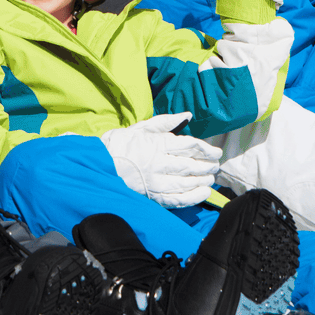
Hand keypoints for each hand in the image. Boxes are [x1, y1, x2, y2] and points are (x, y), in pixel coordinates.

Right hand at [99, 112, 221, 207]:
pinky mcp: (151, 196)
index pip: (189, 146)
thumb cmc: (120, 144)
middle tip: (215, 166)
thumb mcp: (141, 128)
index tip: (215, 152)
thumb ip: (165, 122)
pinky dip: (192, 198)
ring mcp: (155, 182)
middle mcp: (158, 164)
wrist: (99, 166)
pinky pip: (177, 200)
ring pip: (186, 183)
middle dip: (207, 166)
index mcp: (156, 144)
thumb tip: (187, 115)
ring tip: (210, 178)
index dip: (206, 150)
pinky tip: (202, 193)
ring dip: (202, 181)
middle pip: (190, 166)